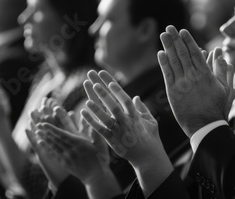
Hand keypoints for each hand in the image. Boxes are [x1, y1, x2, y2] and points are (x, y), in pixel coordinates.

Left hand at [29, 98, 111, 183]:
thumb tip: (92, 118)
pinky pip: (53, 154)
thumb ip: (95, 130)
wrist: (96, 177)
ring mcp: (67, 158)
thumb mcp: (101, 143)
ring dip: (44, 138)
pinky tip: (41, 143)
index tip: (44, 123)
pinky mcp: (64, 164)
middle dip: (46, 131)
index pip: (63, 134)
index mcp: (79, 144)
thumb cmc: (101, 158)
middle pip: (56, 139)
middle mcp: (71, 150)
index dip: (52, 128)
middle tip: (38, 124)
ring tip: (37, 131)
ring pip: (53, 146)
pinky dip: (46, 148)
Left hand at [82, 70, 172, 195]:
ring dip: (96, 108)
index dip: (115, 87)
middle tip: (94, 81)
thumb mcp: (150, 121)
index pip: (124, 98)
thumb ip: (142, 108)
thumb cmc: (150, 138)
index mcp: (135, 115)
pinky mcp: (112, 140)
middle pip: (113, 105)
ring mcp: (119, 131)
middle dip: (103, 93)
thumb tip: (135, 97)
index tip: (107, 77)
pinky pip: (100, 130)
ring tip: (87, 98)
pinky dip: (91, 121)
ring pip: (105, 118)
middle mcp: (126, 122)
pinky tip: (83, 113)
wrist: (148, 157)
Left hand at [158, 25, 234, 137]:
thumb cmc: (217, 108)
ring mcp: (181, 84)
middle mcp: (192, 76)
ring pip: (173, 61)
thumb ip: (223, 70)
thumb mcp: (225, 88)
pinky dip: (163, 63)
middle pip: (182, 53)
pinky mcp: (172, 92)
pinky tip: (160, 53)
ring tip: (163, 35)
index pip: (195, 52)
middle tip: (169, 27)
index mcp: (205, 74)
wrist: (205, 126)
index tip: (183, 31)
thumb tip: (221, 53)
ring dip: (167, 46)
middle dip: (175, 39)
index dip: (188, 40)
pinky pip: (167, 74)